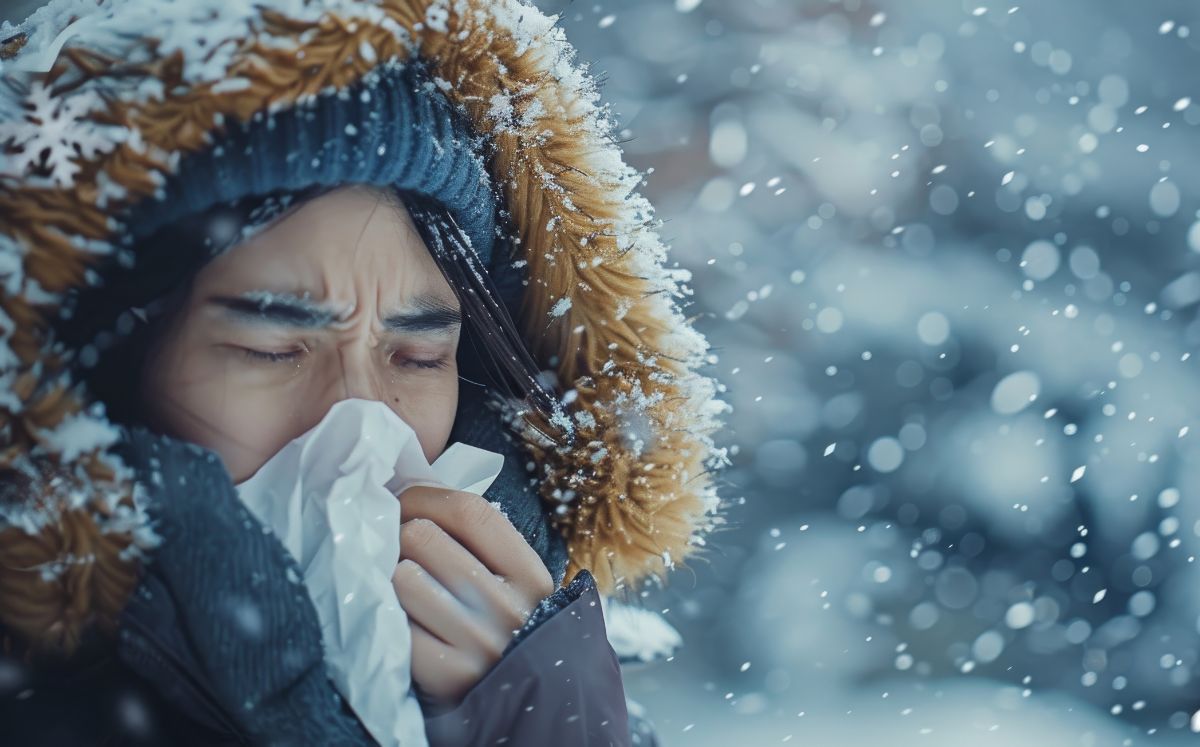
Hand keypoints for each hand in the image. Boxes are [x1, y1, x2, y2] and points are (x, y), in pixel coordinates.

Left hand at [391, 486, 554, 706]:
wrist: (516, 701)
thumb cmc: (503, 628)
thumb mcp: (513, 581)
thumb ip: (481, 539)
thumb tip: (415, 482)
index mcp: (530, 575)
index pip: (471, 510)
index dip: (426, 495)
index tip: (404, 501)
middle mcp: (509, 608)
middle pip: (424, 536)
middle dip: (399, 535)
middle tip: (393, 545)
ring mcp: (477, 643)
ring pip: (402, 576)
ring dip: (389, 576)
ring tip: (397, 585)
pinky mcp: (445, 675)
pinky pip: (393, 621)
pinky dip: (386, 615)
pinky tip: (396, 619)